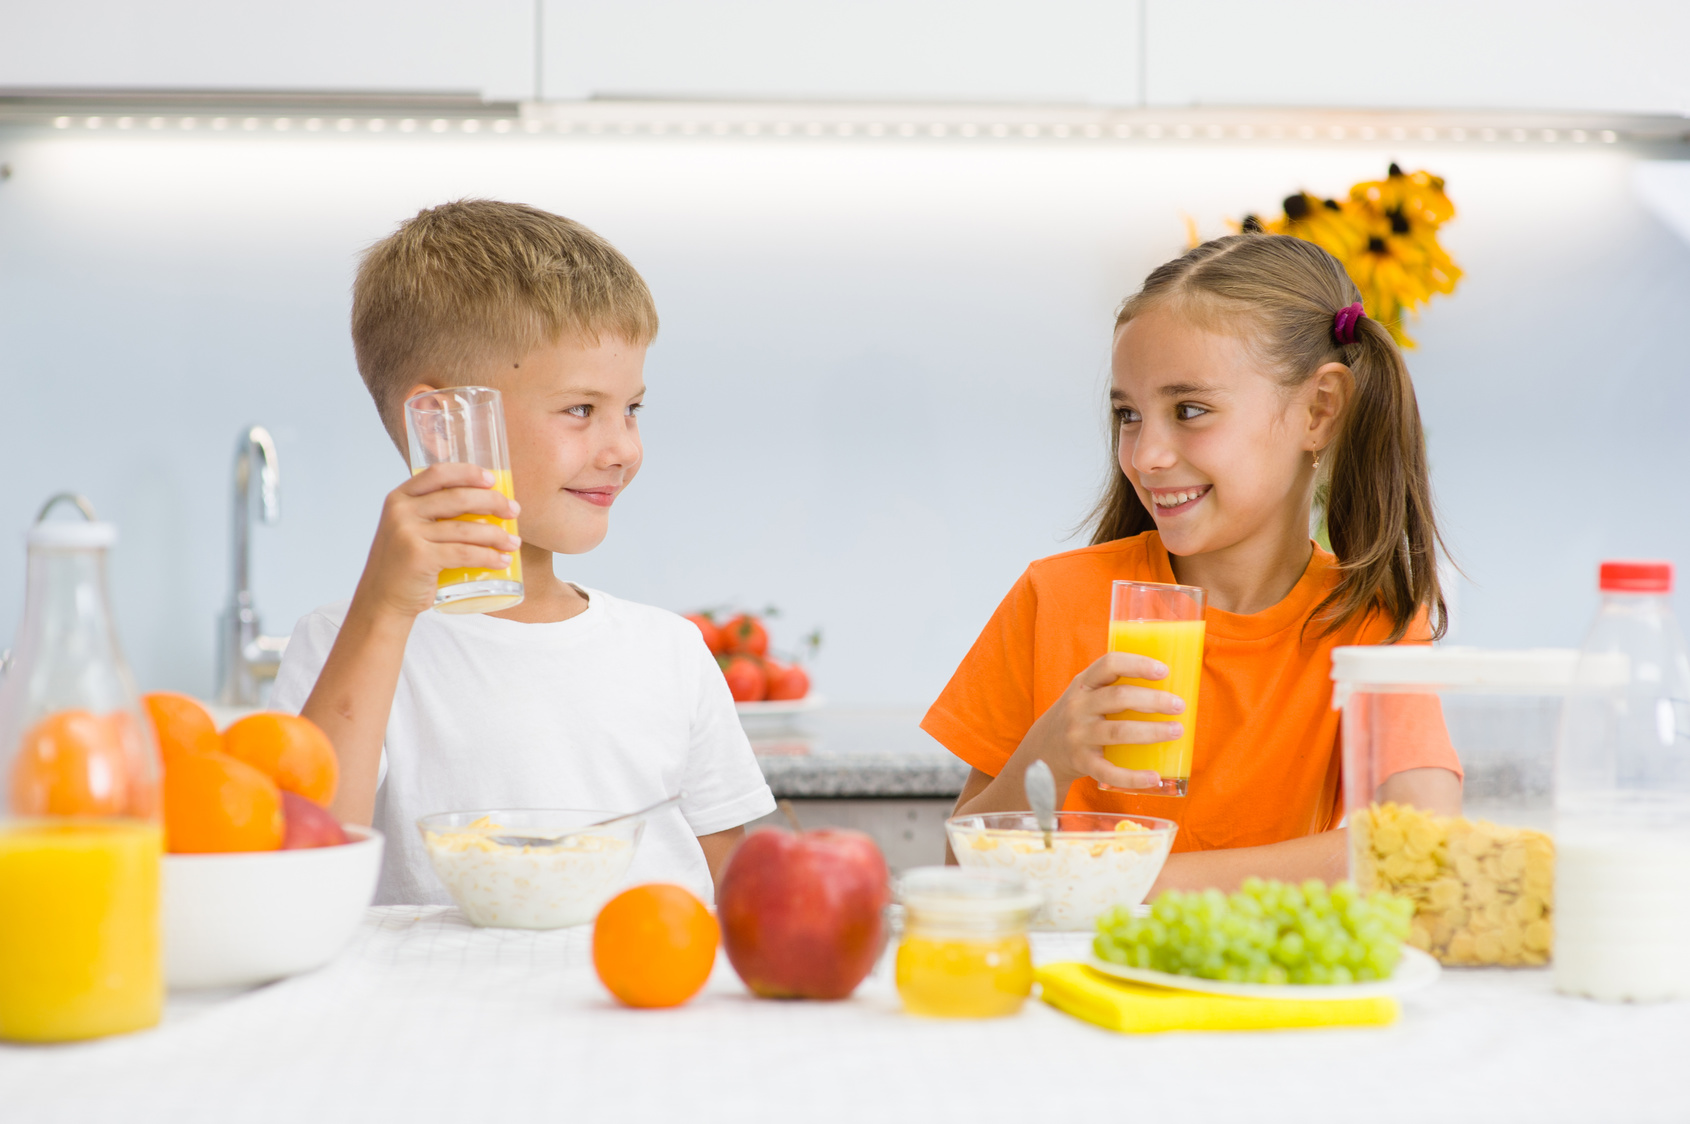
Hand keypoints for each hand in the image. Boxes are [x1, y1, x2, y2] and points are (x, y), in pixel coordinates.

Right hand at [352, 463, 520, 618]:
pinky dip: (488, 557)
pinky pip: (464, 553)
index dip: (469, 473)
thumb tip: (485, 504)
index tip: (493, 480)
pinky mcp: (419, 558)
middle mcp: (401, 511)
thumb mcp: (409, 529)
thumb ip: (432, 513)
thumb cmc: (405, 565)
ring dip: (497, 534)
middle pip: (458, 497)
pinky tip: (502, 560)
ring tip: (513, 542)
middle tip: (514, 511)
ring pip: (466, 528)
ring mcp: (408, 534)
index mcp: (399, 498)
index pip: (438, 473)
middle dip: (493, 502)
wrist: (382, 600)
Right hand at [1019, 651, 1185, 793]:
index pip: (1109, 664)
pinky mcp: (1082, 762)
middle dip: (1153, 701)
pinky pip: (1109, 771)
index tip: (1164, 671)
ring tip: (1177, 731)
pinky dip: (1133, 777)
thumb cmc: (1080, 716)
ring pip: (1118, 731)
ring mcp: (1078, 735)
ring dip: (1151, 731)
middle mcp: (1078, 707)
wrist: (1044, 749)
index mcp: (1084, 684)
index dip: (1137, 664)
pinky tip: (1154, 777)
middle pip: (1119, 697)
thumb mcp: (1087, 693)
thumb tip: (1172, 683)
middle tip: (1179, 706)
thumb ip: (1115, 686)